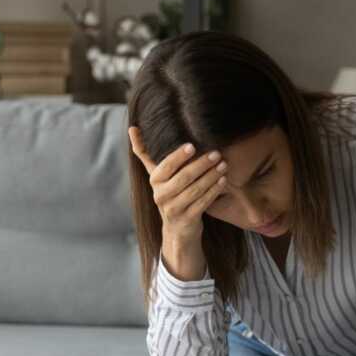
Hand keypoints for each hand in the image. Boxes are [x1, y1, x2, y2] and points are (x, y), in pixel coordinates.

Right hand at [127, 126, 227, 243]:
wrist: (177, 228)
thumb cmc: (170, 193)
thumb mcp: (157, 174)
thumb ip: (145, 152)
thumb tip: (132, 128)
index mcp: (154, 181)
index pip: (166, 166)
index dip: (178, 156)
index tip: (193, 145)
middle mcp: (160, 196)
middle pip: (183, 178)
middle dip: (201, 164)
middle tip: (217, 153)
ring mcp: (173, 210)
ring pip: (194, 190)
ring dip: (211, 176)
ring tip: (223, 165)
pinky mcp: (186, 220)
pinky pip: (202, 203)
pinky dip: (214, 191)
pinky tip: (223, 180)